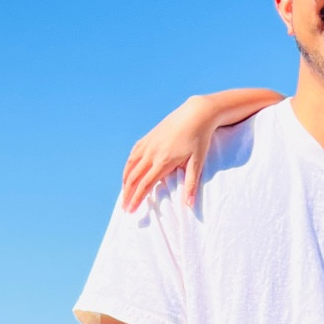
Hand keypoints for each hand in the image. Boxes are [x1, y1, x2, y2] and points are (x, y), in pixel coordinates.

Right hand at [122, 96, 217, 211]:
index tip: (130, 210)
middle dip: (127, 194)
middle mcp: (152, 153)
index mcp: (163, 161)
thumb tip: (189, 205)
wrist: (196, 114)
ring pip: (130, 165)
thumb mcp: (198, 162)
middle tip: (124, 207)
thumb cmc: (199, 138)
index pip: (145, 185)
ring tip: (124, 193)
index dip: (136, 199)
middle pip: (134, 177)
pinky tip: (128, 172)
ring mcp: (148, 143)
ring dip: (125, 181)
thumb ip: (191, 184)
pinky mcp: (149, 137)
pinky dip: (128, 165)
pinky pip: (134, 153)